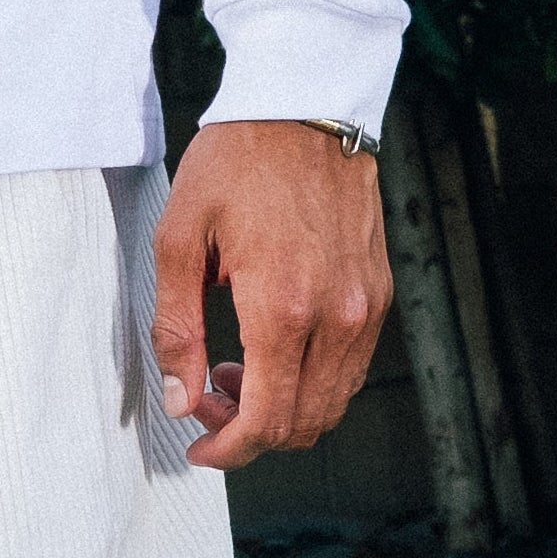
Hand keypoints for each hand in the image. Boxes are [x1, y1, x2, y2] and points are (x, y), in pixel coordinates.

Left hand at [151, 119, 390, 470]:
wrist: (303, 107)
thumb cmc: (235, 162)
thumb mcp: (180, 235)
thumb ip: (176, 326)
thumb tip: (180, 401)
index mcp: (282, 308)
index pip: (265, 422)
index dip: (227, 450)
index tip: (197, 447)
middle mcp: (336, 318)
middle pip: (302, 426)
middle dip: (248, 431)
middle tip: (204, 395)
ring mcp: (366, 309)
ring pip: (331, 405)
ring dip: (282, 409)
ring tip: (235, 369)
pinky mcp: (379, 295)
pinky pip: (350, 370)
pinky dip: (312, 381)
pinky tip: (274, 346)